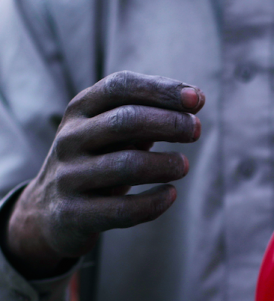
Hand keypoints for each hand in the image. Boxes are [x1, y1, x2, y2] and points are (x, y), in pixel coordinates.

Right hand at [0, 71, 204, 278]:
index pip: (120, 86)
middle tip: (196, 131)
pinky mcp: (73, 214)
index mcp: (80, 110)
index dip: (162, 89)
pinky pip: (122, 209)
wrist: (50, 213)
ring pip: (127, 165)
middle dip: (169, 123)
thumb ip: (150, 114)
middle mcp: (70, 139)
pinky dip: (154, 202)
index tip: (196, 100)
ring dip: (165, 164)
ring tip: (183, 166)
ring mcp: (68, 177)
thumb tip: (196, 97)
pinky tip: (171, 194)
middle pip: (126, 121)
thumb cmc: (98, 161)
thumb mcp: (114, 132)